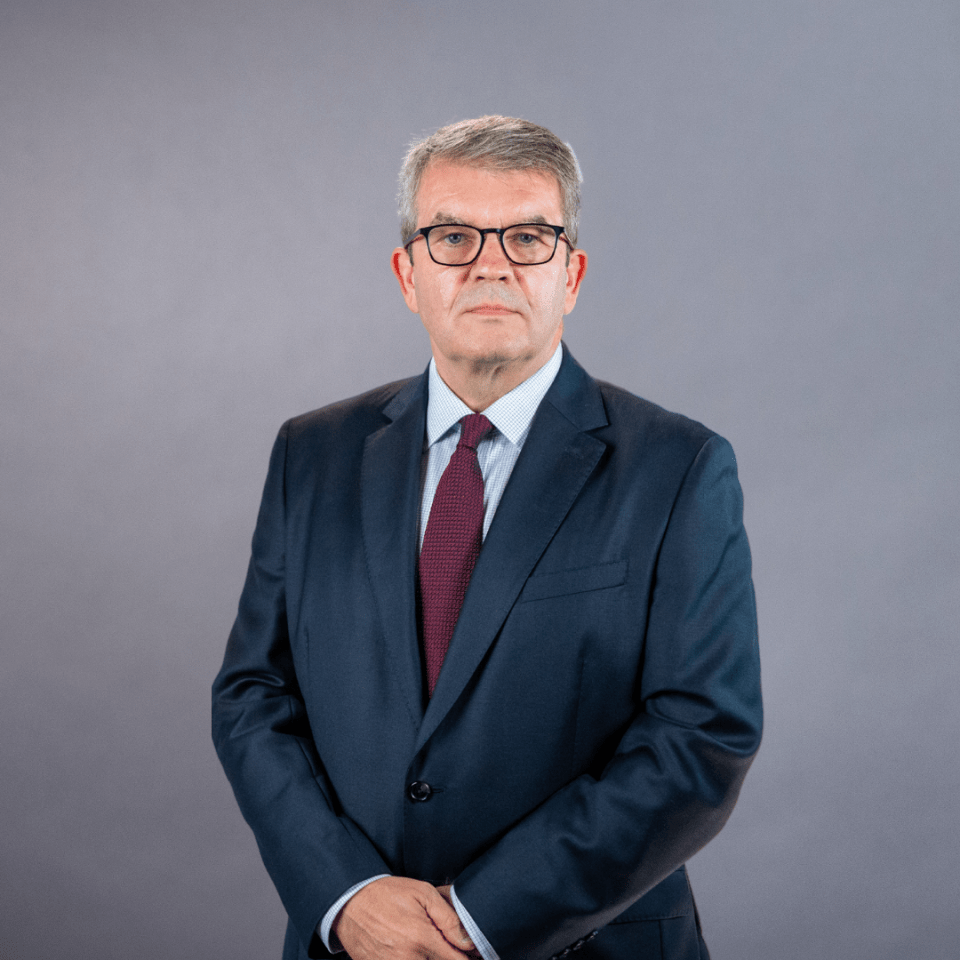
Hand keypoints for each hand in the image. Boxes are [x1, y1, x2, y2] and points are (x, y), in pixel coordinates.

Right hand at [332, 876, 476, 959]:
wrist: (349, 902)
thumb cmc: (387, 894)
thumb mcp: (423, 893)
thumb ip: (449, 919)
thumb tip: (469, 942)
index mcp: (420, 939)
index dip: (468, 957)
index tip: (471, 951)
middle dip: (448, 957)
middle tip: (443, 942)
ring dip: (431, 959)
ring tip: (424, 943)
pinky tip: (411, 950)